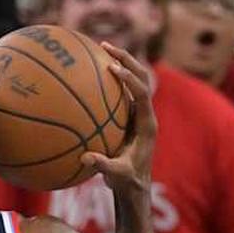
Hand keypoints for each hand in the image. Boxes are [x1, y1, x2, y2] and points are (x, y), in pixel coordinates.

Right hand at [79, 42, 157, 195]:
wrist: (135, 186)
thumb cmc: (127, 181)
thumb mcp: (116, 176)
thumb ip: (104, 166)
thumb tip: (86, 157)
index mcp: (147, 124)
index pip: (142, 94)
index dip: (129, 80)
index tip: (112, 68)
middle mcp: (145, 114)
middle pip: (142, 78)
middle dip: (126, 59)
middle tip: (105, 46)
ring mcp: (138, 114)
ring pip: (133, 81)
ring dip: (120, 63)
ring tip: (99, 50)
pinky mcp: (128, 117)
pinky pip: (120, 93)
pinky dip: (108, 80)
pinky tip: (89, 74)